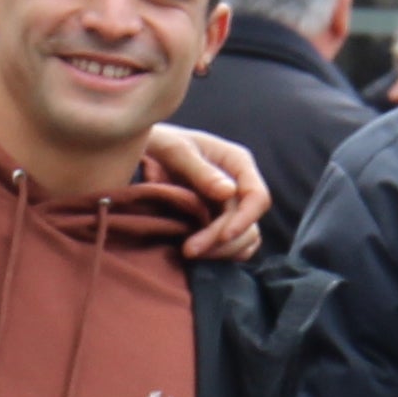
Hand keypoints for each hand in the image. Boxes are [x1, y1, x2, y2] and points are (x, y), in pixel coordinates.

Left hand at [142, 123, 274, 261]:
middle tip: (189, 251)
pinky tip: (197, 254)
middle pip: (248, 223)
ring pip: (244, 239)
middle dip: (222, 241)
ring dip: (221, 252)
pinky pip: (233, 246)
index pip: (257, 197)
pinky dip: (220, 255)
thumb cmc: (158, 142)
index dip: (244, 220)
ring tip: (188, 253)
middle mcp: (239, 185)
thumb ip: (200, 171)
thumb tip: (229, 193)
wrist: (140, 151)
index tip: (222, 236)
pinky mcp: (218, 221)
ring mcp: (230, 205)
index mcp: (237, 162)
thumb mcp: (174, 150)